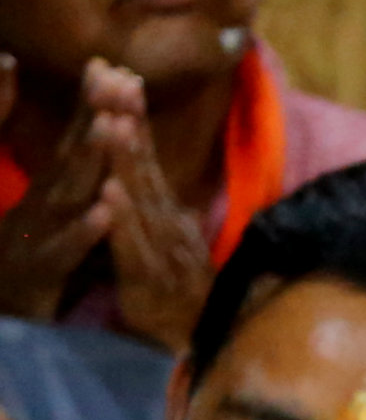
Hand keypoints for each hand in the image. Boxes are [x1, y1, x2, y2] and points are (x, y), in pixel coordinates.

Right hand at [0, 56, 120, 323]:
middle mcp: (36, 208)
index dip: (88, 106)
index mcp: (42, 195)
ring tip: (108, 127)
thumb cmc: (18, 262)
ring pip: (64, 197)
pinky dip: (82, 233)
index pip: (69, 144)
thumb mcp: (37, 213)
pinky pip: (62, 253)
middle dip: (90, 118)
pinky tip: (104, 213)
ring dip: (86, 162)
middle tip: (112, 79)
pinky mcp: (36, 276)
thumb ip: (43, 165)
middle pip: (67, 158)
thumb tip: (24, 91)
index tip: (108, 67)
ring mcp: (32, 239)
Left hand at [89, 74, 213, 349]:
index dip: (133, 116)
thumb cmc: (182, 298)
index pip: (145, 156)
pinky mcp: (148, 279)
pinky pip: (132, 244)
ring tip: (111, 120)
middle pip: (143, 165)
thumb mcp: (171, 246)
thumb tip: (159, 184)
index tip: (120, 73)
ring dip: (126, 159)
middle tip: (116, 78)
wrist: (201, 346)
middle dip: (129, 121)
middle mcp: (165, 223)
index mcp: (165, 213)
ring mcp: (160, 250)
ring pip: (139, 198)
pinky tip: (111, 191)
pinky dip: (123, 218)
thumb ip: (164, 214)